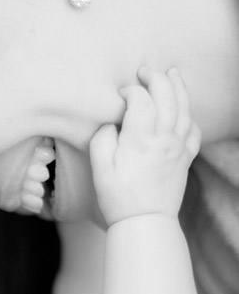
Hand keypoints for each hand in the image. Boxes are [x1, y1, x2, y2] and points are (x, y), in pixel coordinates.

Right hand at [90, 67, 200, 225]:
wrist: (145, 222)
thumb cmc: (118, 198)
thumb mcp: (99, 168)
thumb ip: (102, 139)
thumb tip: (112, 123)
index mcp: (140, 141)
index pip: (140, 101)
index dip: (131, 91)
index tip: (121, 94)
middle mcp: (164, 140)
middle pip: (167, 97)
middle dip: (156, 79)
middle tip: (145, 71)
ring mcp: (178, 148)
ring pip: (184, 109)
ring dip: (178, 88)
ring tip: (172, 73)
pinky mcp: (185, 158)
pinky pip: (194, 130)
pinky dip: (189, 114)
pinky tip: (183, 110)